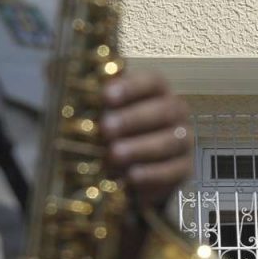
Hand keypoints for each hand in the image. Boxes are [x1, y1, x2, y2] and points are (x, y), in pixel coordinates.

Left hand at [100, 72, 193, 207]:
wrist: (132, 171)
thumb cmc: (116, 135)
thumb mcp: (104, 117)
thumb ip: (95, 106)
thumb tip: (72, 98)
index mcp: (156, 93)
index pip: (152, 82)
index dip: (131, 87)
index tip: (106, 95)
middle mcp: (175, 113)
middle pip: (164, 110)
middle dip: (133, 119)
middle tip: (106, 128)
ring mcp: (183, 141)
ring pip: (171, 140)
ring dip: (141, 147)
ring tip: (114, 154)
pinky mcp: (184, 169)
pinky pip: (174, 170)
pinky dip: (152, 174)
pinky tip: (132, 176)